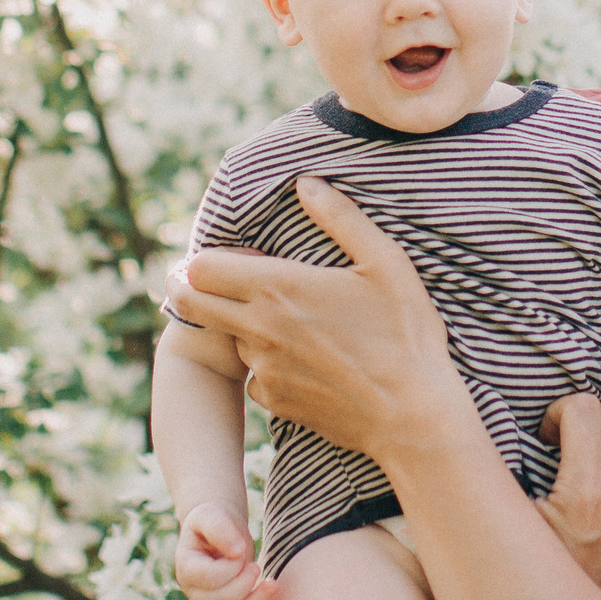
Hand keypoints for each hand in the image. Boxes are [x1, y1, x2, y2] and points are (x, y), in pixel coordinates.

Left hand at [164, 177, 463, 460]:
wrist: (412, 417)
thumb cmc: (405, 335)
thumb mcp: (386, 263)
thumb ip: (341, 218)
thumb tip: (307, 182)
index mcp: (280, 287)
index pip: (202, 267)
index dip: (205, 257)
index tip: (228, 255)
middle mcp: (260, 329)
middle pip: (190, 303)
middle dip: (187, 288)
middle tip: (203, 280)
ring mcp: (264, 369)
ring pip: (229, 338)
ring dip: (239, 326)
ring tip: (281, 320)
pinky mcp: (274, 401)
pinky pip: (253, 375)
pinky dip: (266, 365)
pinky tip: (301, 358)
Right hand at [174, 502, 277, 599]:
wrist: (220, 528)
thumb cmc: (214, 519)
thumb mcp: (213, 515)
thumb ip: (222, 529)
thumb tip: (237, 551)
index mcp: (186, 565)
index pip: (209, 578)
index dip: (230, 568)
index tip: (241, 550)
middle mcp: (193, 588)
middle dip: (244, 585)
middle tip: (256, 565)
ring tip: (272, 583)